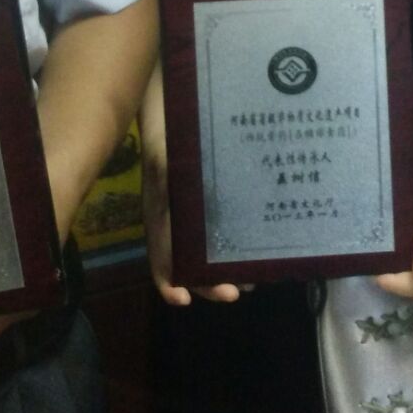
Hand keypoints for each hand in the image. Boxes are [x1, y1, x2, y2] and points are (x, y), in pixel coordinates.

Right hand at [141, 151, 247, 307]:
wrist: (177, 112)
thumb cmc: (167, 137)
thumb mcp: (163, 154)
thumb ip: (166, 171)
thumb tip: (170, 181)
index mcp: (159, 217)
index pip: (160, 258)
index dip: (167, 283)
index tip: (183, 300)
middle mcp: (176, 222)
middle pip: (189, 263)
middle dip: (210, 282)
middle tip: (238, 291)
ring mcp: (194, 215)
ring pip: (207, 253)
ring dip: (225, 270)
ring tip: (250, 279)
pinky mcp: (214, 203)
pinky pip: (223, 231)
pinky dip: (234, 247)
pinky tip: (254, 249)